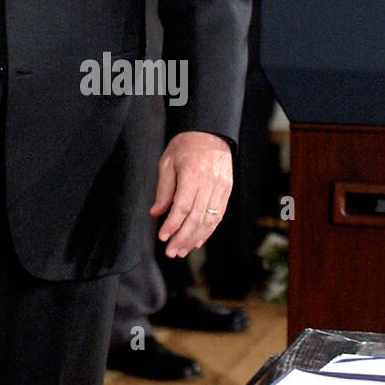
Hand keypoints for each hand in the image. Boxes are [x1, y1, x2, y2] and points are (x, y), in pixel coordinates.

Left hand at [150, 130, 232, 257]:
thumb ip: (164, 189)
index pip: (183, 207)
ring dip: (194, 239)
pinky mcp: (227, 191)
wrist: (210, 132)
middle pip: (197, 218)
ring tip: (181, 251)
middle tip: (171, 252)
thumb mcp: (167, 162)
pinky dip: (207, 231)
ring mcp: (221, 188)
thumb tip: (156, 213)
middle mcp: (210, 183)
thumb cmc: (185, 145)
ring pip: (209, 221)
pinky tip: (196, 241)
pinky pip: (218, 216)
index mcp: (193, 174)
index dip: (173, 225)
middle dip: (182, 238)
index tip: (162, 237)